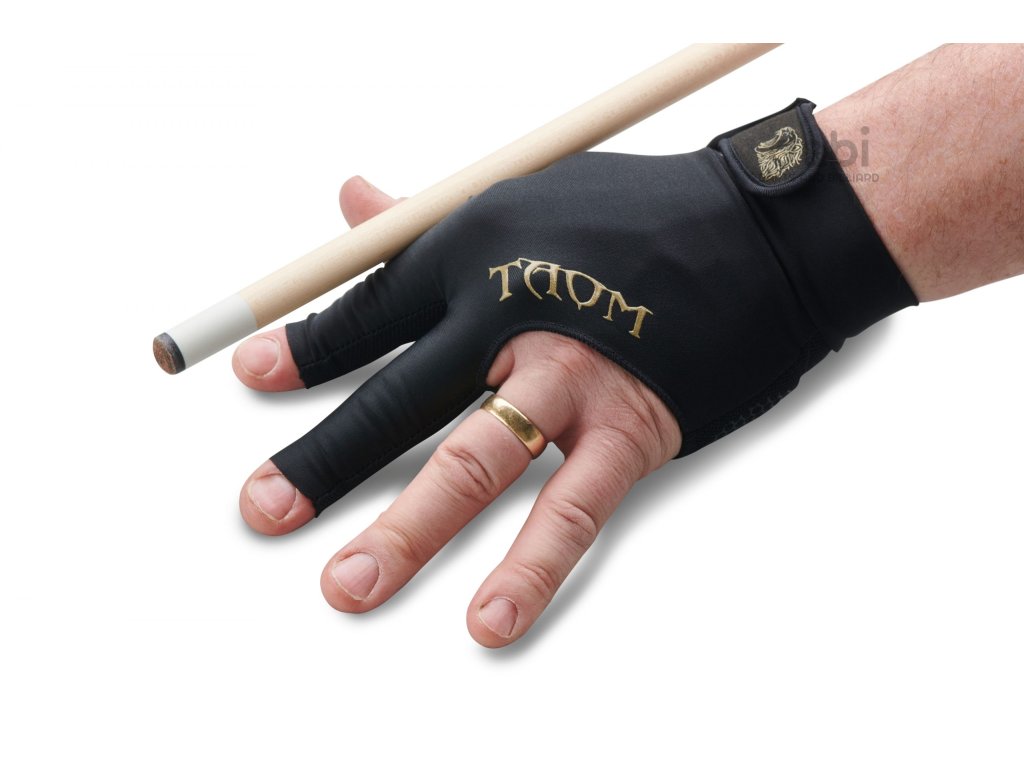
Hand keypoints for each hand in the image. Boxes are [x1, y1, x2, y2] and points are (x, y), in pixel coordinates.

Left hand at [235, 177, 680, 647]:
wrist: (761, 232)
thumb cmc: (637, 213)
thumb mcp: (518, 199)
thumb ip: (424, 219)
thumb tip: (352, 201)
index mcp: (475, 252)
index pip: (366, 310)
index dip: (305, 351)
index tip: (255, 377)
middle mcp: (509, 316)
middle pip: (395, 400)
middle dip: (325, 460)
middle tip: (264, 509)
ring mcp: (568, 378)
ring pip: (471, 463)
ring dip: (407, 532)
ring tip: (351, 588)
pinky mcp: (629, 429)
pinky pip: (571, 510)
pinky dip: (530, 569)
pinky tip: (489, 620)